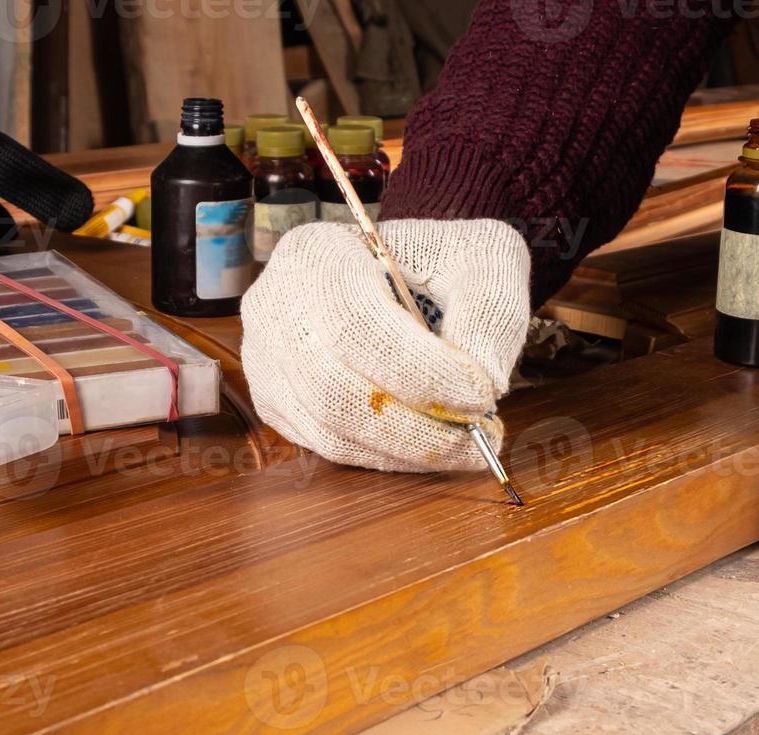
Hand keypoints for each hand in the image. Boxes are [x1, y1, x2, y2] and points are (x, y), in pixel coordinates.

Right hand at [241, 218, 530, 471]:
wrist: (408, 273)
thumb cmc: (442, 262)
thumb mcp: (483, 261)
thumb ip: (491, 312)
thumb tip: (485, 382)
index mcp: (316, 254)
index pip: (356, 324)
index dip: (419, 371)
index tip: (482, 395)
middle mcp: (275, 307)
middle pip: (334, 389)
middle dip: (416, 425)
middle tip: (481, 436)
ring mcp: (267, 360)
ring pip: (331, 429)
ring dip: (407, 450)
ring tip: (467, 446)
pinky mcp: (277, 403)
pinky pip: (328, 447)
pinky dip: (386, 456)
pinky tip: (430, 446)